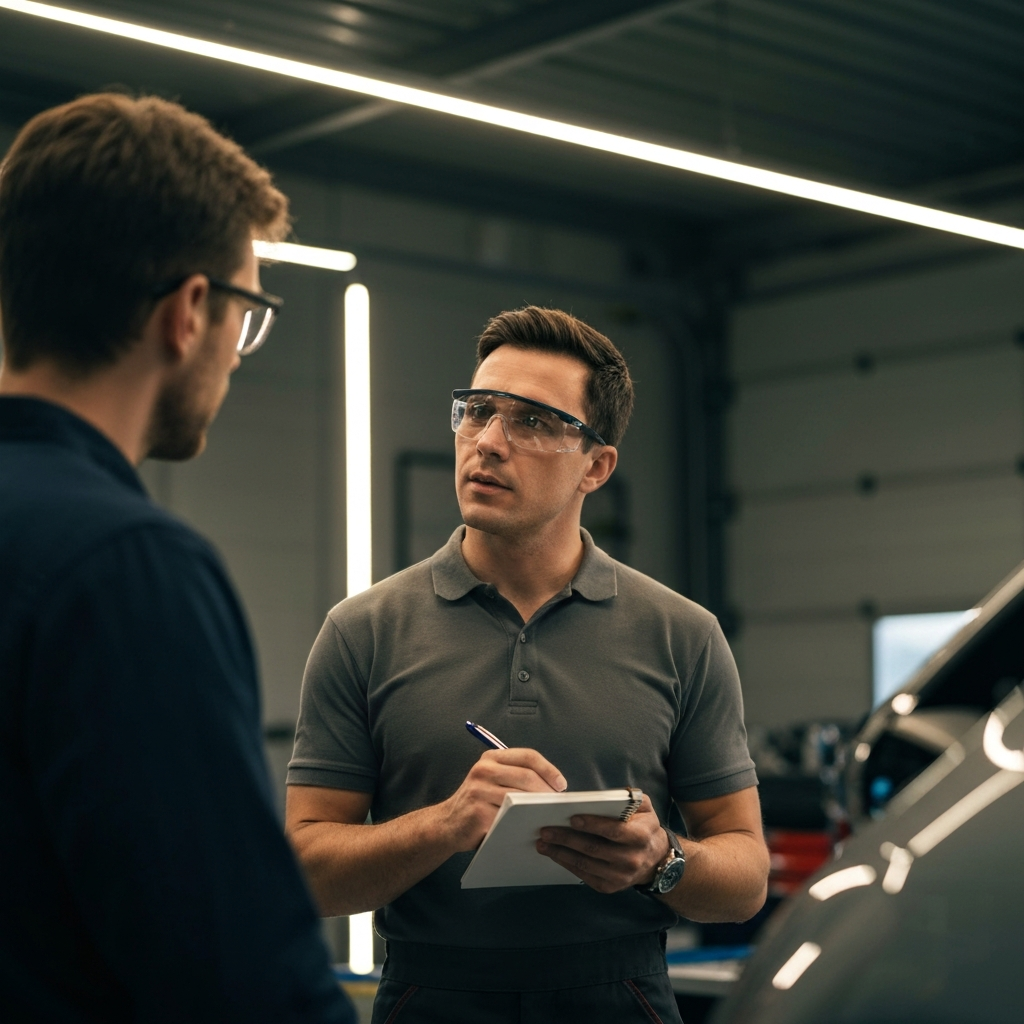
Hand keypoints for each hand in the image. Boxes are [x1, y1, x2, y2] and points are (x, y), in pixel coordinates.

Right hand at [440, 748, 566, 852]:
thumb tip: (552, 786)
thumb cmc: (478, 802)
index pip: (527, 756)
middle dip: (547, 791)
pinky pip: (508, 817)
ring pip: (520, 797)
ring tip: (547, 814)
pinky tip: (529, 826)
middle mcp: (483, 770)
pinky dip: (523, 822)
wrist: (447, 824)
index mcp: (491, 758)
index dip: (549, 769)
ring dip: (538, 807)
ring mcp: (479, 791)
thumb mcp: (491, 779)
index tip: (561, 784)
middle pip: (526, 776)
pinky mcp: (478, 813)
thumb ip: (515, 776)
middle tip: (557, 804)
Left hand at [535, 794, 670, 893]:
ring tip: (543, 843)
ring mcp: (620, 877)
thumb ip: (630, 798)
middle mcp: (630, 860)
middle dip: (567, 839)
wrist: (656, 859)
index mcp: (640, 837)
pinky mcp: (609, 887)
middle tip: (545, 831)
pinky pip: (584, 876)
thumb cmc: (644, 827)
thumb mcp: (645, 807)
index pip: (613, 831)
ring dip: (561, 854)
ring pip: (585, 864)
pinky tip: (554, 854)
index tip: (572, 818)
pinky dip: (567, 864)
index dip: (592, 825)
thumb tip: (606, 795)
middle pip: (594, 849)